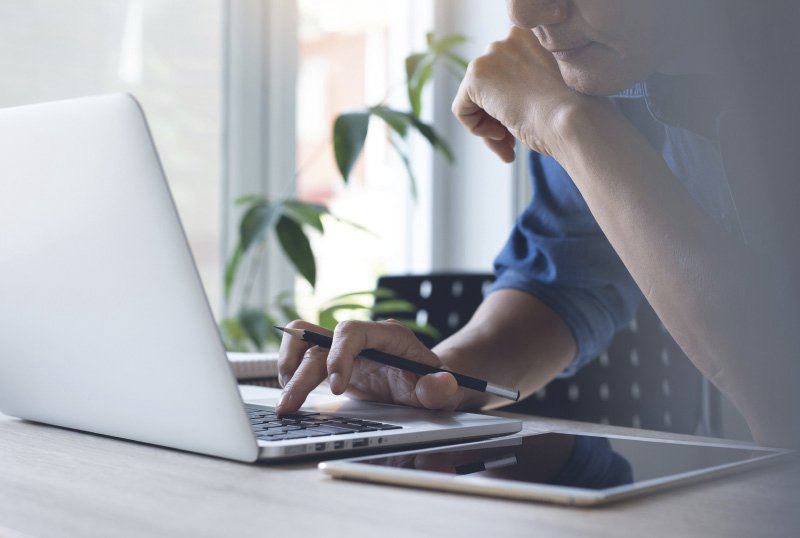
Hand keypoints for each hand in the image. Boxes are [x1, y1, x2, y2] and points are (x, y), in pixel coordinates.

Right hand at [276, 319, 463, 414]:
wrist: (426, 382)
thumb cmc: (432, 383)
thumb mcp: (444, 390)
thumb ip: (441, 389)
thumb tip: (441, 385)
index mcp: (387, 335)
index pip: (352, 332)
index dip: (339, 356)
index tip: (337, 389)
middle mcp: (361, 336)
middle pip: (319, 340)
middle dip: (301, 374)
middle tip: (289, 407)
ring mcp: (344, 348)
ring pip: (303, 341)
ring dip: (288, 366)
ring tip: (285, 400)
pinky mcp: (332, 361)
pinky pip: (301, 355)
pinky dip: (290, 373)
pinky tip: (292, 398)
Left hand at [452, 26, 588, 161]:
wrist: (575, 120)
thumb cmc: (574, 114)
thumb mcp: (552, 91)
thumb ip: (525, 86)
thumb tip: (498, 103)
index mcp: (535, 37)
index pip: (509, 74)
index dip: (515, 103)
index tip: (529, 123)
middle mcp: (511, 38)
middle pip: (490, 86)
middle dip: (498, 118)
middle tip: (513, 144)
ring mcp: (492, 55)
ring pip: (476, 99)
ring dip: (490, 127)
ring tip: (509, 146)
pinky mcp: (475, 76)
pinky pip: (461, 109)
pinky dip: (476, 129)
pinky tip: (502, 134)